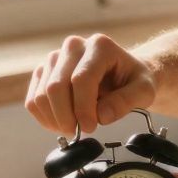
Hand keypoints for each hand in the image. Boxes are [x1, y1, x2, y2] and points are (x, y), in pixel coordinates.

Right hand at [25, 33, 155, 136]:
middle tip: (81, 132)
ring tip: (74, 128)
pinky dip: (46, 118)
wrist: (125, 74)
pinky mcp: (43, 73)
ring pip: (41, 96)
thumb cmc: (134, 80)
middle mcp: (73, 46)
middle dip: (66, 117)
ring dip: (55, 120)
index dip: (83, 108)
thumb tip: (101, 116)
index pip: (81, 79)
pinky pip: (33, 101)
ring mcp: (55, 58)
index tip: (90, 127)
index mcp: (99, 45)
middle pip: (55, 87)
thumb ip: (126, 101)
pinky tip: (63, 123)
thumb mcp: (144, 91)